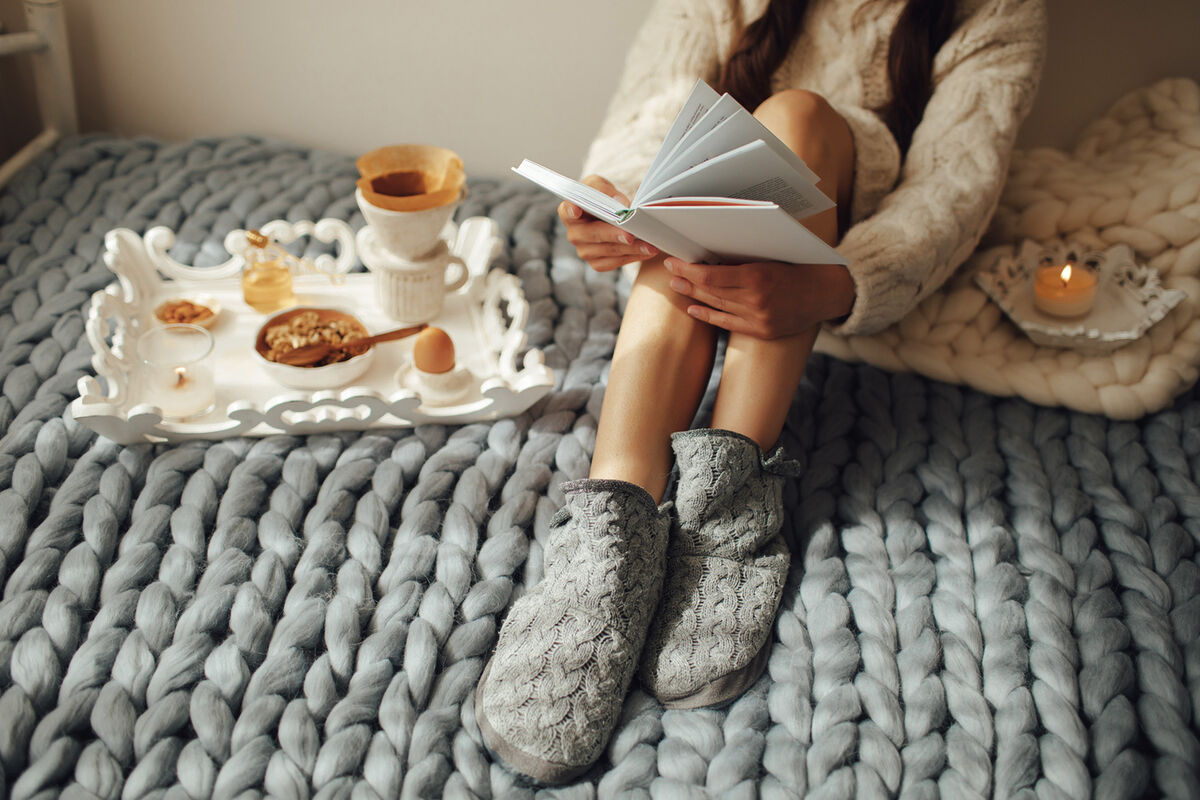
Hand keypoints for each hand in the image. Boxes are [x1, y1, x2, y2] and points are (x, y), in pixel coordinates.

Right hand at [559, 175, 657, 271]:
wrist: (608, 215)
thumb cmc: (601, 197)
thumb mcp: (600, 186)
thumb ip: (605, 190)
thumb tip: (620, 204)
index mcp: (570, 212)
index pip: (566, 210)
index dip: (571, 210)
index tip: (576, 210)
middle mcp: (575, 234)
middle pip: (592, 235)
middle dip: (612, 235)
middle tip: (630, 235)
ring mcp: (585, 251)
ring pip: (608, 251)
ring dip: (630, 249)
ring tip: (649, 245)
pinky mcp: (597, 263)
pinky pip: (615, 262)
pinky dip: (633, 257)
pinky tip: (646, 251)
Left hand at [664, 257, 855, 338]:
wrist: (826, 293)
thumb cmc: (799, 266)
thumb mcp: (771, 255)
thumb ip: (742, 258)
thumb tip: (709, 254)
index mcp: (758, 276)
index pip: (711, 276)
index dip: (688, 269)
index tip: (674, 261)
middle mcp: (756, 300)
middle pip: (710, 291)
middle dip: (687, 281)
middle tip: (670, 272)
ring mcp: (758, 318)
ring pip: (717, 306)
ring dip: (693, 297)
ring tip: (677, 286)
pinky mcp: (762, 332)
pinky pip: (728, 324)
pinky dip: (709, 316)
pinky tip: (693, 309)